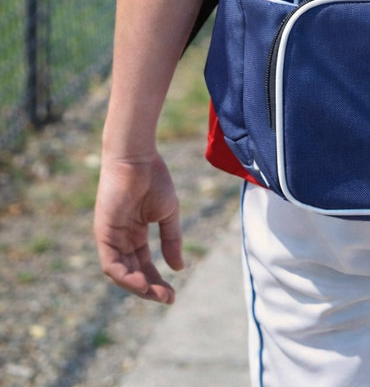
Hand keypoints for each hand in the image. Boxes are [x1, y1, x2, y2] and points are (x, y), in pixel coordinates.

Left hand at [94, 152, 182, 303]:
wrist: (137, 157)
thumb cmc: (153, 178)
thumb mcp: (168, 213)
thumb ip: (171, 240)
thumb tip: (178, 268)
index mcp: (135, 233)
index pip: (144, 265)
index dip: (157, 281)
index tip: (173, 294)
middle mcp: (120, 239)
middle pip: (133, 273)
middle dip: (149, 289)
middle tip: (168, 299)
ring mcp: (110, 237)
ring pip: (120, 273)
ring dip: (137, 287)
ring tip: (156, 294)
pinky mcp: (103, 233)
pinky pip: (110, 264)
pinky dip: (124, 276)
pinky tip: (140, 283)